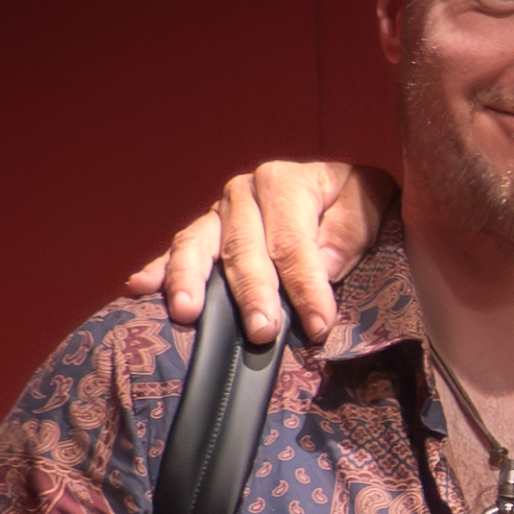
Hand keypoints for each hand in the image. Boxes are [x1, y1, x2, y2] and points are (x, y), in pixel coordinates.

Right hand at [122, 161, 397, 344]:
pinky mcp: (205, 232)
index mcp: (285, 182)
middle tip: (262, 332)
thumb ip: (350, 230)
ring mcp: (219, 213)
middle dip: (253, 294)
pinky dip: (159, 270)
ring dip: (191, 281)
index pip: (293, 243)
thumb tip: (323, 264)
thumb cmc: (358, 203)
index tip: (318, 326)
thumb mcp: (373, 202)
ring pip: (199, 247)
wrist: (341, 191)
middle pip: (244, 250)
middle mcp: (245, 192)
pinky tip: (140, 288)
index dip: (306, 287)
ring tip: (187, 312)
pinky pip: (178, 251)